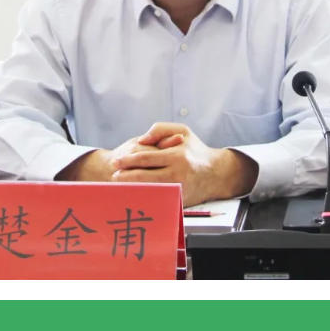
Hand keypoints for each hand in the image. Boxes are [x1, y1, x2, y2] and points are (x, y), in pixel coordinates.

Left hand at [111, 122, 257, 205]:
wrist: (216, 174)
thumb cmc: (195, 150)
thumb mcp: (182, 131)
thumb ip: (160, 129)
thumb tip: (141, 139)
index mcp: (177, 156)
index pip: (146, 159)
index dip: (128, 160)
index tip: (116, 161)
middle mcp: (178, 174)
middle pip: (144, 177)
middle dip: (125, 177)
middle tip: (114, 176)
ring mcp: (178, 190)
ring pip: (148, 191)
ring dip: (131, 189)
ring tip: (118, 186)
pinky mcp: (179, 202)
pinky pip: (157, 200)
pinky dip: (143, 197)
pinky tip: (133, 194)